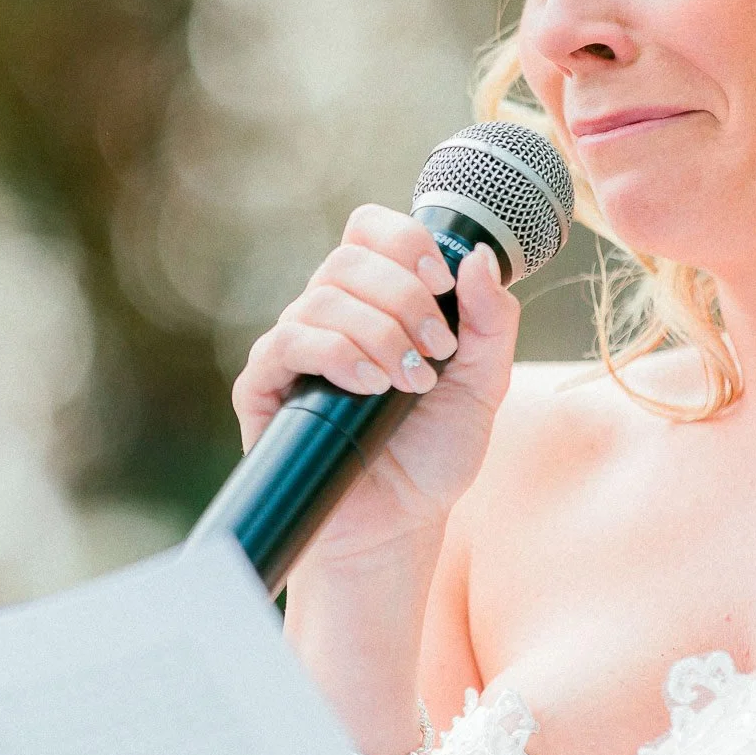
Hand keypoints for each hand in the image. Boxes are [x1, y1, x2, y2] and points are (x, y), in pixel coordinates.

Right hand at [230, 204, 523, 564]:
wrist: (398, 525)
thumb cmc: (432, 453)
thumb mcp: (484, 384)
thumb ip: (491, 321)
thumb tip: (476, 256)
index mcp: (376, 299)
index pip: (371, 230)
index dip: (405, 240)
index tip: (442, 283)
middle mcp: (330, 314)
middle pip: (348, 258)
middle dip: (404, 298)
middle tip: (437, 352)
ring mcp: (295, 348)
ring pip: (321, 299)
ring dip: (378, 334)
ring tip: (408, 383)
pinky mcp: (264, 386)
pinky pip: (286, 342)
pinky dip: (335, 354)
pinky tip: (368, 385)